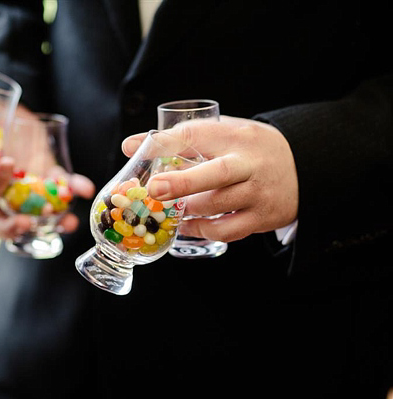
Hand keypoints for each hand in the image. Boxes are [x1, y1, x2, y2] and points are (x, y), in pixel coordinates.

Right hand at [0, 104, 94, 239]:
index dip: (6, 224)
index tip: (14, 214)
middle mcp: (10, 196)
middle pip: (18, 222)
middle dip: (24, 226)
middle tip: (30, 222)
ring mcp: (31, 185)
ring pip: (45, 210)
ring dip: (59, 218)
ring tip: (69, 222)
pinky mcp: (49, 170)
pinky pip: (65, 183)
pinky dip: (76, 185)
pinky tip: (85, 188)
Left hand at [121, 116, 298, 241]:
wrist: (305, 167)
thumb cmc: (251, 149)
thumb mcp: (225, 132)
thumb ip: (183, 138)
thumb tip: (131, 146)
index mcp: (236, 135)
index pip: (197, 134)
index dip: (165, 142)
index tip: (134, 147)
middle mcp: (250, 164)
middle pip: (216, 174)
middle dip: (182, 182)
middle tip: (154, 189)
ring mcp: (258, 192)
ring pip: (217, 206)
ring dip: (187, 210)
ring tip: (167, 208)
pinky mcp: (263, 217)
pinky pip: (226, 230)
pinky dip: (201, 230)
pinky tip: (186, 225)